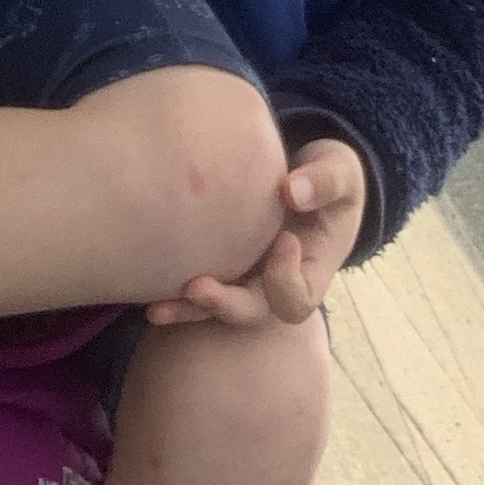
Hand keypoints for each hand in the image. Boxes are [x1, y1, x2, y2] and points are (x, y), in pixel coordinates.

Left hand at [146, 139, 365, 329]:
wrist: (302, 175)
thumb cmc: (327, 176)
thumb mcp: (341, 172)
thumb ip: (326, 181)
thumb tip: (293, 191)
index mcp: (311, 271)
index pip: (299, 297)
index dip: (287, 278)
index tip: (284, 239)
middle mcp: (274, 283)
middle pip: (252, 312)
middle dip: (225, 305)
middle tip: (198, 287)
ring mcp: (245, 276)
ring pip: (217, 308)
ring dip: (187, 309)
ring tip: (155, 307)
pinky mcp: (220, 262)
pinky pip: (195, 287)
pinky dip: (173, 292)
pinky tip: (142, 289)